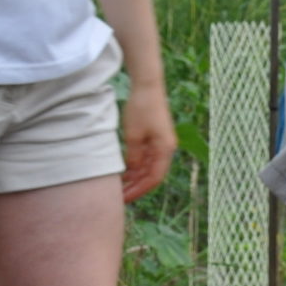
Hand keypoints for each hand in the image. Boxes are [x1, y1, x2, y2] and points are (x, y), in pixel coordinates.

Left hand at [118, 84, 176, 201]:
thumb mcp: (133, 135)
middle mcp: (166, 149)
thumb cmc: (141, 109)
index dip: (139, 191)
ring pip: (149, 168)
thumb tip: (132, 172)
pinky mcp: (155, 138)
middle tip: (118, 198)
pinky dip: (136, 168)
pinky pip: (147, 159)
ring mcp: (162, 144)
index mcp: (165, 149)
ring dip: (136, 179)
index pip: (154, 178)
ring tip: (119, 188)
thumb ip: (134, 156)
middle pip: (153, 175)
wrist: (147, 87)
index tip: (124, 199)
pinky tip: (124, 173)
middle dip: (136, 188)